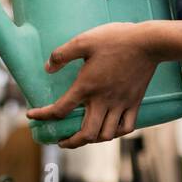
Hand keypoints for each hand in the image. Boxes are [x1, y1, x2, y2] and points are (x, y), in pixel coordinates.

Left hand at [26, 22, 159, 148]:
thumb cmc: (116, 39)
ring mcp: (121, 103)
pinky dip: (117, 133)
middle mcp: (103, 100)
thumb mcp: (84, 40)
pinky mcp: (135, 102)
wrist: (148, 42)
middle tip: (61, 140)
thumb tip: (47, 68)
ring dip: (92, 140)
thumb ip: (62, 54)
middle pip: (85, 134)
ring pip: (106, 135)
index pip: (60, 110)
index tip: (32, 116)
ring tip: (84, 136)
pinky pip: (127, 127)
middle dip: (70, 142)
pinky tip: (111, 129)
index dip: (42, 116)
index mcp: (87, 86)